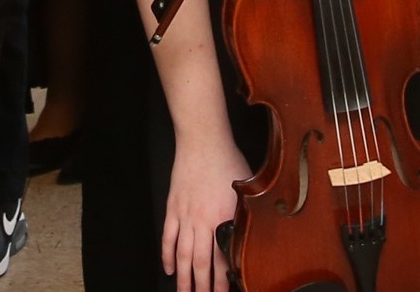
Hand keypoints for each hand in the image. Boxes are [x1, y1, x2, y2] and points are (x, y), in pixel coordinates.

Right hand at [163, 136, 250, 291]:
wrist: (203, 143)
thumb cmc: (228, 162)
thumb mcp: (248, 189)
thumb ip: (247, 215)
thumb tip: (251, 236)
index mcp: (224, 218)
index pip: (224, 258)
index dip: (224, 280)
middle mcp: (203, 221)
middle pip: (201, 263)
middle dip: (202, 286)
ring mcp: (185, 216)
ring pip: (183, 255)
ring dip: (184, 277)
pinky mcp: (173, 209)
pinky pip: (168, 238)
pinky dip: (167, 255)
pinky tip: (170, 269)